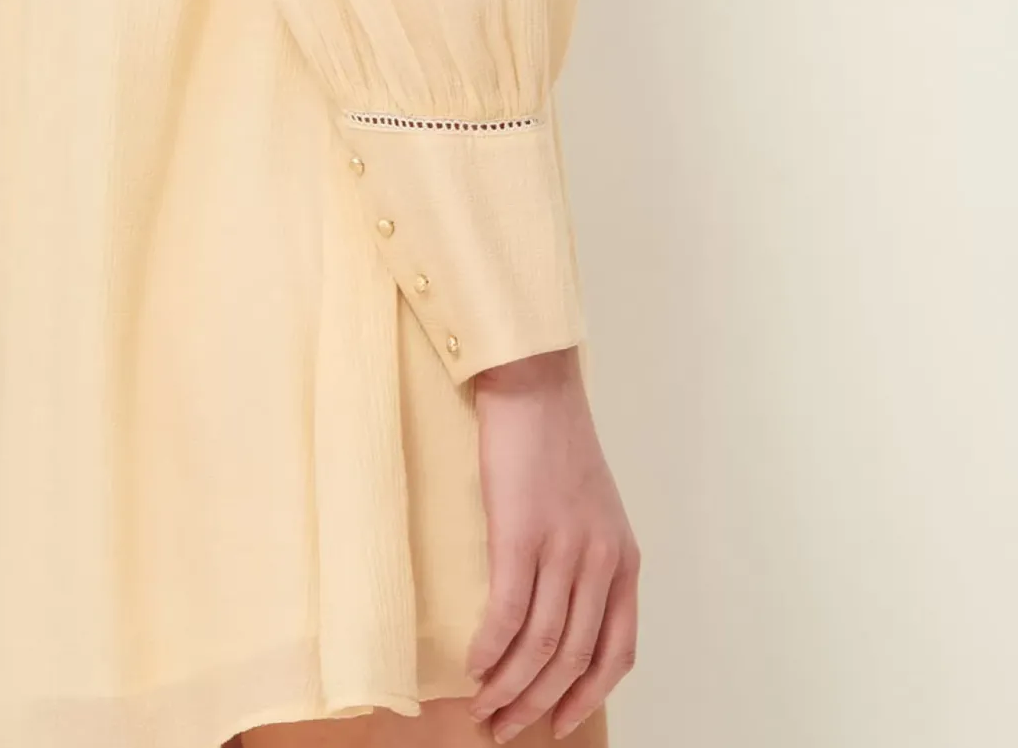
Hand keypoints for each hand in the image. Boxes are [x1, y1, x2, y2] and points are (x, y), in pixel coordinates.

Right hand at [463, 346, 638, 741]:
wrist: (533, 383)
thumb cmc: (553, 442)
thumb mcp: (592, 509)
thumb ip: (587, 561)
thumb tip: (558, 618)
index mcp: (623, 559)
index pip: (615, 653)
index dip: (585, 697)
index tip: (555, 723)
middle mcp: (600, 561)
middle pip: (571, 660)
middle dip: (536, 706)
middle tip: (501, 728)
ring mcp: (563, 548)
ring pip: (539, 646)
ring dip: (508, 687)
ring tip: (482, 708)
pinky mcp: (520, 533)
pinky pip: (506, 613)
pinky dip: (489, 649)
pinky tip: (472, 665)